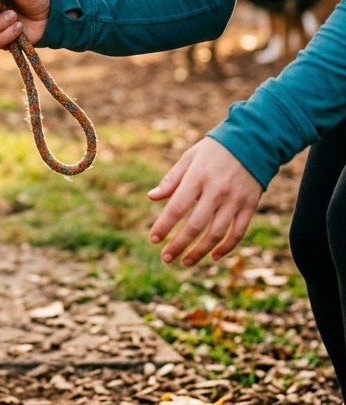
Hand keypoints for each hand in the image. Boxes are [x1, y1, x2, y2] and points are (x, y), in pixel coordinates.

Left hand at [148, 137, 261, 265]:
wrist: (252, 142)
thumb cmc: (214, 150)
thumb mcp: (189, 157)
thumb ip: (171, 179)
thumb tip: (152, 198)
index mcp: (197, 177)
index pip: (176, 207)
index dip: (164, 225)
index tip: (153, 239)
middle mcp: (216, 191)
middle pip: (195, 225)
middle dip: (179, 244)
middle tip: (166, 258)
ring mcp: (235, 200)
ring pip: (216, 233)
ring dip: (200, 251)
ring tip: (186, 262)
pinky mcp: (250, 206)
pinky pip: (238, 232)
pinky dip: (227, 247)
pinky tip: (214, 256)